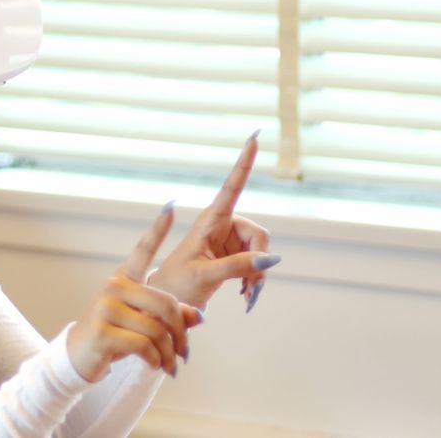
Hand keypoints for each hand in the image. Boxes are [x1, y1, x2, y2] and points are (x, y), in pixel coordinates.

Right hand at [67, 205, 205, 381]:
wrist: (79, 357)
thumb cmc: (115, 335)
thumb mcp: (143, 323)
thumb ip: (170, 316)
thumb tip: (197, 317)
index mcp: (124, 278)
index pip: (143, 250)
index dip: (157, 229)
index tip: (170, 206)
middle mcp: (113, 286)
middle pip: (166, 304)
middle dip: (181, 332)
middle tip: (185, 352)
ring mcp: (106, 307)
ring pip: (157, 329)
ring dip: (169, 353)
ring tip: (170, 365)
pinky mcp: (102, 331)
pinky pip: (144, 345)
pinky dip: (156, 360)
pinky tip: (156, 366)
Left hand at [148, 132, 279, 311]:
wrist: (168, 302)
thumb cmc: (176, 284)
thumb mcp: (204, 275)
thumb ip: (237, 266)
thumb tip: (272, 259)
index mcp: (209, 221)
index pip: (230, 187)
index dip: (243, 163)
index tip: (253, 138)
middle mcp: (222, 225)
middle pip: (259, 235)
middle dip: (260, 261)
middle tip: (251, 289)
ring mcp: (229, 241)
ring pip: (262, 252)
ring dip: (258, 275)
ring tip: (246, 295)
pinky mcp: (234, 256)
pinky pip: (258, 264)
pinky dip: (255, 280)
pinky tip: (244, 295)